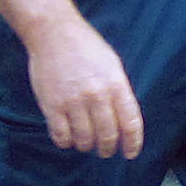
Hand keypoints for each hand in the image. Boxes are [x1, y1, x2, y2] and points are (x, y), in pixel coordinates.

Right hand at [26, 16, 143, 158]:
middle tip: (105, 151)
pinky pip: (61, 135)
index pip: (131, 124)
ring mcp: (73, 101)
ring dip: (86, 146)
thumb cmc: (86, 48)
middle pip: (108, 136)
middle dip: (108, 149)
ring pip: (84, 140)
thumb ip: (120, 92)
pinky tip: (68, 138)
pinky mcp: (52, 105)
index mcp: (116, 85)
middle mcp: (97, 95)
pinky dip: (66, 142)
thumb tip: (125, 120)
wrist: (54, 33)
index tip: (130, 153)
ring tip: (86, 143)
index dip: (133, 143)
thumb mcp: (112, 66)